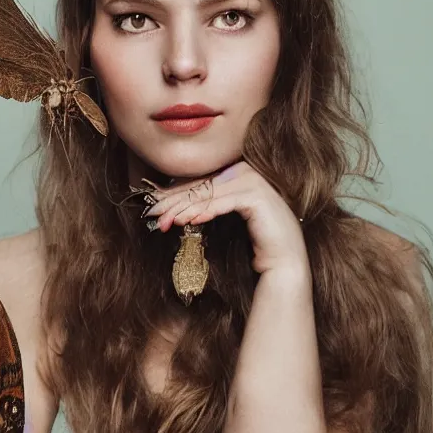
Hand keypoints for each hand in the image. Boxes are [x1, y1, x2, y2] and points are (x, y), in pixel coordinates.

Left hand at [141, 160, 306, 273]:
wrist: (282, 261)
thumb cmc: (252, 244)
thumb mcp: (223, 221)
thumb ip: (204, 208)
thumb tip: (172, 208)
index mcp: (235, 173)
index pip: (198, 184)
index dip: (173, 196)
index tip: (151, 208)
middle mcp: (244, 171)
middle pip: (201, 187)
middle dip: (173, 203)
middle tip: (151, 214)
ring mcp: (253, 181)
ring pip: (209, 195)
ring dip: (184, 209)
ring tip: (165, 221)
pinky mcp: (258, 195)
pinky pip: (225, 202)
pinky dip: (206, 211)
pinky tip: (190, 220)